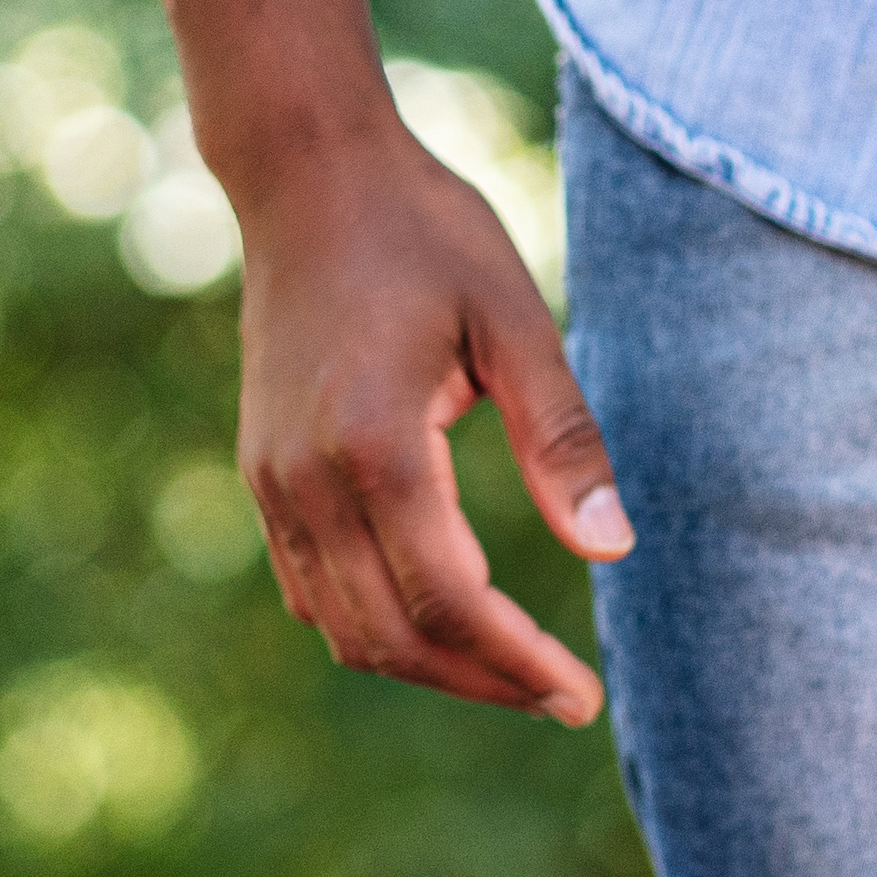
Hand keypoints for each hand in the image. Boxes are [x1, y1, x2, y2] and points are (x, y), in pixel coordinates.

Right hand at [225, 117, 635, 720]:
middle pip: (394, 636)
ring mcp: (272, 483)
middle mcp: (306, 481)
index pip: (448, 601)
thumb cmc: (426, 233)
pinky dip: (377, 627)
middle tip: (563, 698)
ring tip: (515, 670)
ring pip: (346, 627)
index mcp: (375, 446)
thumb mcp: (515, 320)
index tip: (583, 697)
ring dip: (430, 664)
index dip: (518, 662)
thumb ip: (562, 438)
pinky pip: (313, 589)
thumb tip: (613, 550)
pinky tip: (442, 621)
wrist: (307, 178)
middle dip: (483, 681)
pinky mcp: (263, 475)